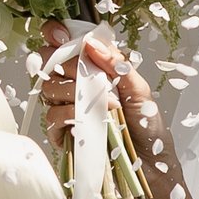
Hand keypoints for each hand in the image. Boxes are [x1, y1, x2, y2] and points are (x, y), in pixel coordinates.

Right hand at [36, 27, 163, 156]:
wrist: (149, 164)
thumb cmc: (147, 127)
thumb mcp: (139, 90)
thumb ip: (116, 64)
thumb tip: (91, 43)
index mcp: (92, 69)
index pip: (63, 43)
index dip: (55, 34)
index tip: (62, 35)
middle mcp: (75, 85)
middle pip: (50, 62)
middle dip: (66, 63)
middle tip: (87, 73)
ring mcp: (66, 109)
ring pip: (49, 88)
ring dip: (74, 91)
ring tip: (105, 103)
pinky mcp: (62, 133)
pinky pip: (52, 116)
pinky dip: (71, 114)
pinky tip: (89, 119)